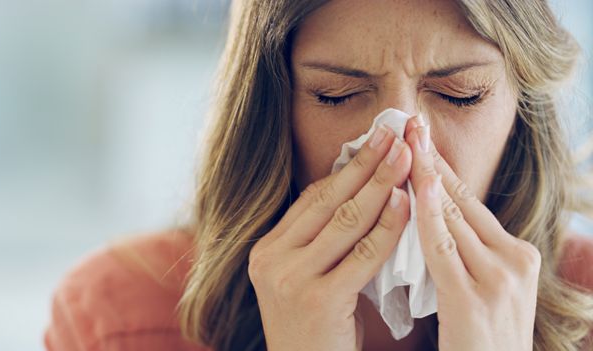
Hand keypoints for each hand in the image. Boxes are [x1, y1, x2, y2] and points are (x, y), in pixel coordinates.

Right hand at [248, 125, 411, 350]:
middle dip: (366, 164)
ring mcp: (290, 279)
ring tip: (407, 157)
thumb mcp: (308, 278)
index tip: (374, 142)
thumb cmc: (317, 330)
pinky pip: (362, 255)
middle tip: (394, 134)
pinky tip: (407, 204)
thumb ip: (323, 241)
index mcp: (267, 249)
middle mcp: (272, 259)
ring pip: (346, 221)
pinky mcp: (318, 300)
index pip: (312, 199)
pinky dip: (387, 227)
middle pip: (328, 201)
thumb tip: (360, 192)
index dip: (346, 168)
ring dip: (381, 185)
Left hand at [404, 116, 540, 350]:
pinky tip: (412, 187)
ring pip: (452, 216)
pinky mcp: (473, 300)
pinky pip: (441, 248)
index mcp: (516, 255)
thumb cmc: (479, 342)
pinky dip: (426, 215)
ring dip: (424, 175)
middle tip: (409, 123)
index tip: (420, 138)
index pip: (470, 201)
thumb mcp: (480, 288)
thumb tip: (429, 214)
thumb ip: (462, 253)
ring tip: (405, 141)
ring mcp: (498, 279)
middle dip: (431, 159)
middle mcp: (514, 260)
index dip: (442, 167)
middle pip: (462, 199)